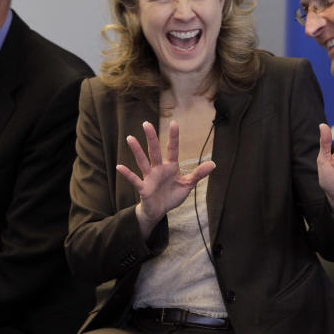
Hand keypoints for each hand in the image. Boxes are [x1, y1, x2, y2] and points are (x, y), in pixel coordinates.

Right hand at [116, 121, 215, 237]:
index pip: (172, 149)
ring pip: (143, 162)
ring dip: (137, 151)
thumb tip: (213, 164)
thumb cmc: (172, 195)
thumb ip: (198, 174)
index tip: (174, 123)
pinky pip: (135, 180)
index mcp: (170, 167)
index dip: (173, 137)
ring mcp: (150, 178)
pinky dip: (127, 174)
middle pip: (154, 151)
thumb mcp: (187, 185)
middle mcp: (158, 169)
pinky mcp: (144, 189)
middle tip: (146, 123)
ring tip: (130, 138)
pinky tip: (120, 167)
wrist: (159, 210)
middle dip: (152, 138)